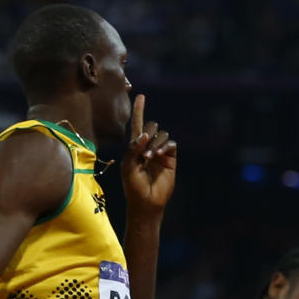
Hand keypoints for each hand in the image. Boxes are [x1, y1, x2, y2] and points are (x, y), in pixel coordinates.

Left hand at [121, 94, 176, 215]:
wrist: (146, 202)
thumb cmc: (133, 187)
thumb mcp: (128, 167)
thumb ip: (133, 149)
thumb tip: (145, 134)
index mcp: (135, 147)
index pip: (137, 125)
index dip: (139, 111)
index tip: (140, 96)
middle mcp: (148, 147)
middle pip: (151, 126)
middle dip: (147, 134)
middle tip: (143, 153)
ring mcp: (160, 152)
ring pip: (162, 134)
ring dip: (155, 143)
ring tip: (150, 158)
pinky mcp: (170, 158)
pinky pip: (171, 144)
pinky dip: (165, 146)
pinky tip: (159, 155)